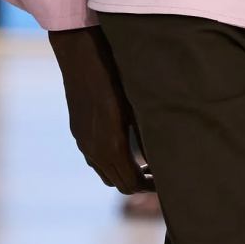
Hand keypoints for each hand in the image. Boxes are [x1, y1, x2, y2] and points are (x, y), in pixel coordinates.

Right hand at [47, 26, 150, 193]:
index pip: (132, 185)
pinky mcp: (77, 133)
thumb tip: (161, 164)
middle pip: (119, 184)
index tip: (167, 180)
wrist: (82, 56)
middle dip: (139, 183)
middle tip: (159, 174)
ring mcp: (83, 142)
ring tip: (143, 163)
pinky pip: (94, 160)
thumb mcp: (137, 107)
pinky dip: (110, 162)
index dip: (151, 187)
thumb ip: (148, 139)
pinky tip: (124, 146)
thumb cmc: (116, 77)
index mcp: (111, 147)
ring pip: (105, 174)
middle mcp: (93, 151)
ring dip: (124, 173)